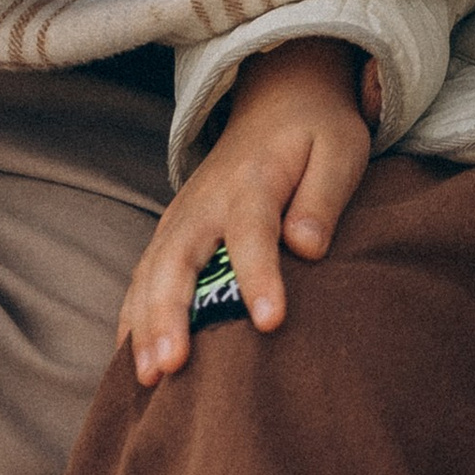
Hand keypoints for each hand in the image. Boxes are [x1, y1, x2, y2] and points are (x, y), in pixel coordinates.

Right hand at [118, 38, 381, 387]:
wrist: (281, 97)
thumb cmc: (318, 132)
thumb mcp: (341, 149)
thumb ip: (325, 197)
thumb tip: (308, 247)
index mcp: (254, 180)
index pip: (253, 233)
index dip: (259, 277)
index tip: (271, 321)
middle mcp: (207, 201)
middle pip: (179, 257)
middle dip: (170, 312)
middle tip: (172, 365)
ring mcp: (183, 216)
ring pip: (151, 272)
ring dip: (144, 324)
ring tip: (148, 377)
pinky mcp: (173, 231)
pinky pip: (144, 277)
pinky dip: (133, 318)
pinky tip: (134, 363)